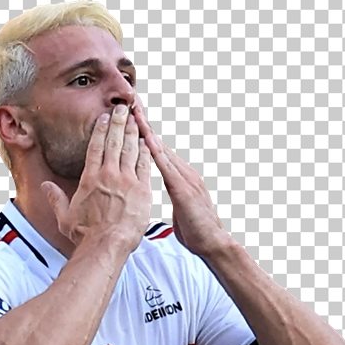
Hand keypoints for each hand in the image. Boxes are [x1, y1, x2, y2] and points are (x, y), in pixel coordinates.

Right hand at [41, 104, 151, 251]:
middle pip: (114, 142)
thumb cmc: (85, 235)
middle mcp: (108, 175)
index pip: (95, 147)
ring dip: (133, 132)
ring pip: (131, 149)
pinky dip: (146, 151)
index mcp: (90, 179)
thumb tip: (45, 186)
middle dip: (119, 123)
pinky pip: (145, 165)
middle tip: (122, 108)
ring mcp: (127, 181)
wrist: (106, 245)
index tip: (105, 118)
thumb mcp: (65, 216)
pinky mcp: (142, 190)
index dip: (101, 130)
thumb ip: (56, 198)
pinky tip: (147, 141)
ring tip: (136, 118)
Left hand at [133, 97, 227, 257]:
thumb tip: (165, 197)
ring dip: (148, 130)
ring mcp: (184, 178)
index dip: (144, 133)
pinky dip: (156, 151)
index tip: (132, 116)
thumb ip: (172, 198)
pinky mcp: (183, 189)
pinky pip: (166, 166)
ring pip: (161, 149)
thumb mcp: (179, 210)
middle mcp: (182, 172)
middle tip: (131, 100)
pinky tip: (147, 138)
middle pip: (158, 143)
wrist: (213, 243)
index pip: (158, 151)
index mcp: (179, 177)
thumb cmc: (195, 231)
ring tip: (135, 110)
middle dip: (144, 122)